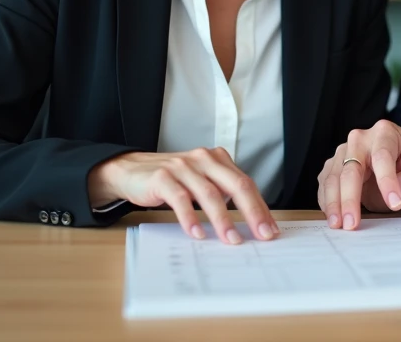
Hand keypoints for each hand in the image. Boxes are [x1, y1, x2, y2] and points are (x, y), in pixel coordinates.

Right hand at [88, 147, 277, 244]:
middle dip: (252, 212)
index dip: (260, 207)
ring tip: (232, 240)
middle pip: (235, 185)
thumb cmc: (171, 180)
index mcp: (217, 159)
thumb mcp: (200, 181)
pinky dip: (191, 218)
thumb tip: (248, 222)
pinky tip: (198, 233)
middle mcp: (203, 159)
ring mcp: (183, 167)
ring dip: (223, 220)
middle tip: (261, 235)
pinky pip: (181, 199)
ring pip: (210, 194)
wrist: (130, 170)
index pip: (246, 183)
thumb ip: (222, 193)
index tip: (270, 230)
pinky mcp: (162, 177)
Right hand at [317, 120, 400, 230]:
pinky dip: (327, 201)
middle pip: (351, 168)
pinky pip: (325, 184)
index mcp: (385, 133)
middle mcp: (360, 139)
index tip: (395, 204)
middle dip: (350, 198)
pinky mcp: (332, 165)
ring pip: (333, 177)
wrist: (393, 156)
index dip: (388, 181)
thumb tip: (400, 188)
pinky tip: (332, 216)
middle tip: (353, 223)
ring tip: (339, 224)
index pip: (383, 157)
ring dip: (334, 203)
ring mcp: (343, 152)